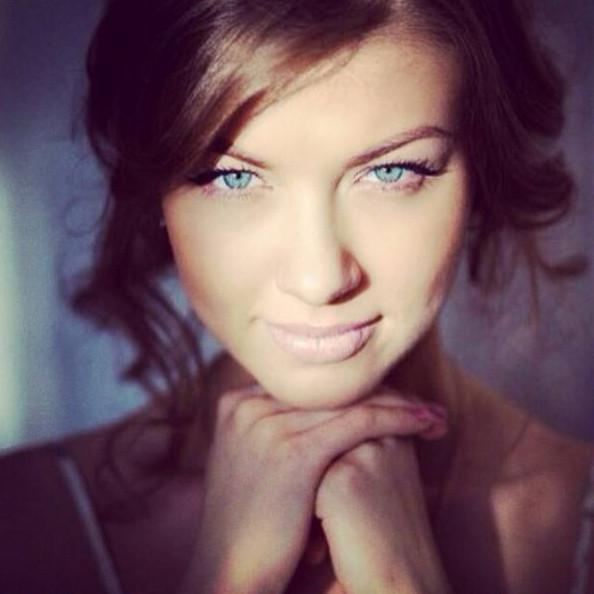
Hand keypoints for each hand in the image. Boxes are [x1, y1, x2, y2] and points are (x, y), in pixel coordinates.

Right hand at [178, 385, 443, 593]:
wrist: (233, 574)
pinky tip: (425, 422)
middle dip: (380, 395)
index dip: (353, 391)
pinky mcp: (292, 450)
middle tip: (422, 403)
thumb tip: (313, 413)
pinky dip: (397, 419)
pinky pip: (357, 422)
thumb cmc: (254, 525)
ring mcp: (265, 425)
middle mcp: (246, 406)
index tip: (392, 398)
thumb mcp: (254, 463)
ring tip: (431, 414)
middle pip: (328, 391)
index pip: (310, 389)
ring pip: (347, 403)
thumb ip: (274, 427)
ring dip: (398, 405)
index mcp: (237, 404)